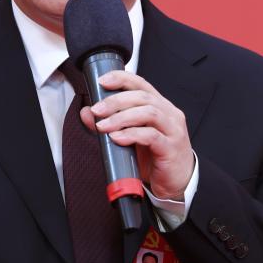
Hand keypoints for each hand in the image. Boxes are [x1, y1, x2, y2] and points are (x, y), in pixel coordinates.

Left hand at [80, 71, 194, 199]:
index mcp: (160, 106)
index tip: (102, 81)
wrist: (176, 183)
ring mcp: (173, 130)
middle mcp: (169, 114)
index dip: (122, 79)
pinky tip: (117, 138)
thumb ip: (109, 123)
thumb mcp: (130, 138)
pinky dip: (131, 135)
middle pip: (143, 97)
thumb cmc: (155, 157)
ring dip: (121, 118)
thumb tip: (87, 113)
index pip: (142, 84)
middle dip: (116, 101)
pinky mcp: (171, 148)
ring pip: (148, 112)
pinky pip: (151, 136)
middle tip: (97, 110)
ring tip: (103, 126)